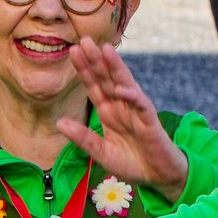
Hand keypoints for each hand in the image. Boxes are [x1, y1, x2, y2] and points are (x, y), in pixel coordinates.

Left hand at [57, 38, 190, 199]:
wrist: (157, 177)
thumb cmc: (131, 163)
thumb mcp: (101, 153)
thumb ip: (82, 138)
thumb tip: (59, 122)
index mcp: (108, 112)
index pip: (94, 86)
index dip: (84, 69)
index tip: (72, 51)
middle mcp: (121, 106)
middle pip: (106, 79)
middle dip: (95, 60)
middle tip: (83, 40)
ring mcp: (136, 112)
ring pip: (124, 84)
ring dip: (115, 68)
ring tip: (105, 50)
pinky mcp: (150, 121)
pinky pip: (141, 105)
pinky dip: (132, 97)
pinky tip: (122, 88)